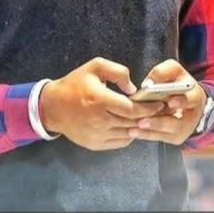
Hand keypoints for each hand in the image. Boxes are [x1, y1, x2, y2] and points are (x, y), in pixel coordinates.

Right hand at [39, 57, 164, 150]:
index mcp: (99, 100)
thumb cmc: (75, 84)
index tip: (159, 103)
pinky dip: (129, 135)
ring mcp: (97, 135)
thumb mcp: (95, 67)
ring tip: (149, 118)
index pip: (132, 109)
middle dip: (149, 116)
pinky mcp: (95, 144)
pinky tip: (132, 126)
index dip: (149, 108)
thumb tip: (134, 89)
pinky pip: (120, 142)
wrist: (53, 107)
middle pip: (132, 122)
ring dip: (140, 127)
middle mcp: (99, 120)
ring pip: (128, 134)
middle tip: (160, 111)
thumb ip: (118, 72)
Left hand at [127, 59, 206, 145]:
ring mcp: (183, 129)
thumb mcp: (174, 72)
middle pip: (176, 123)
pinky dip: (146, 135)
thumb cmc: (179, 84)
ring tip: (134, 128)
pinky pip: (159, 138)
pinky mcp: (175, 138)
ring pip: (166, 133)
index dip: (181, 101)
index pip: (190, 100)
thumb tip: (148, 83)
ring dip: (149, 131)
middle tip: (142, 121)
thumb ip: (162, 72)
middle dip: (159, 122)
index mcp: (194, 96)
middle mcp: (191, 116)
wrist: (189, 103)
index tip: (170, 102)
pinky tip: (134, 132)